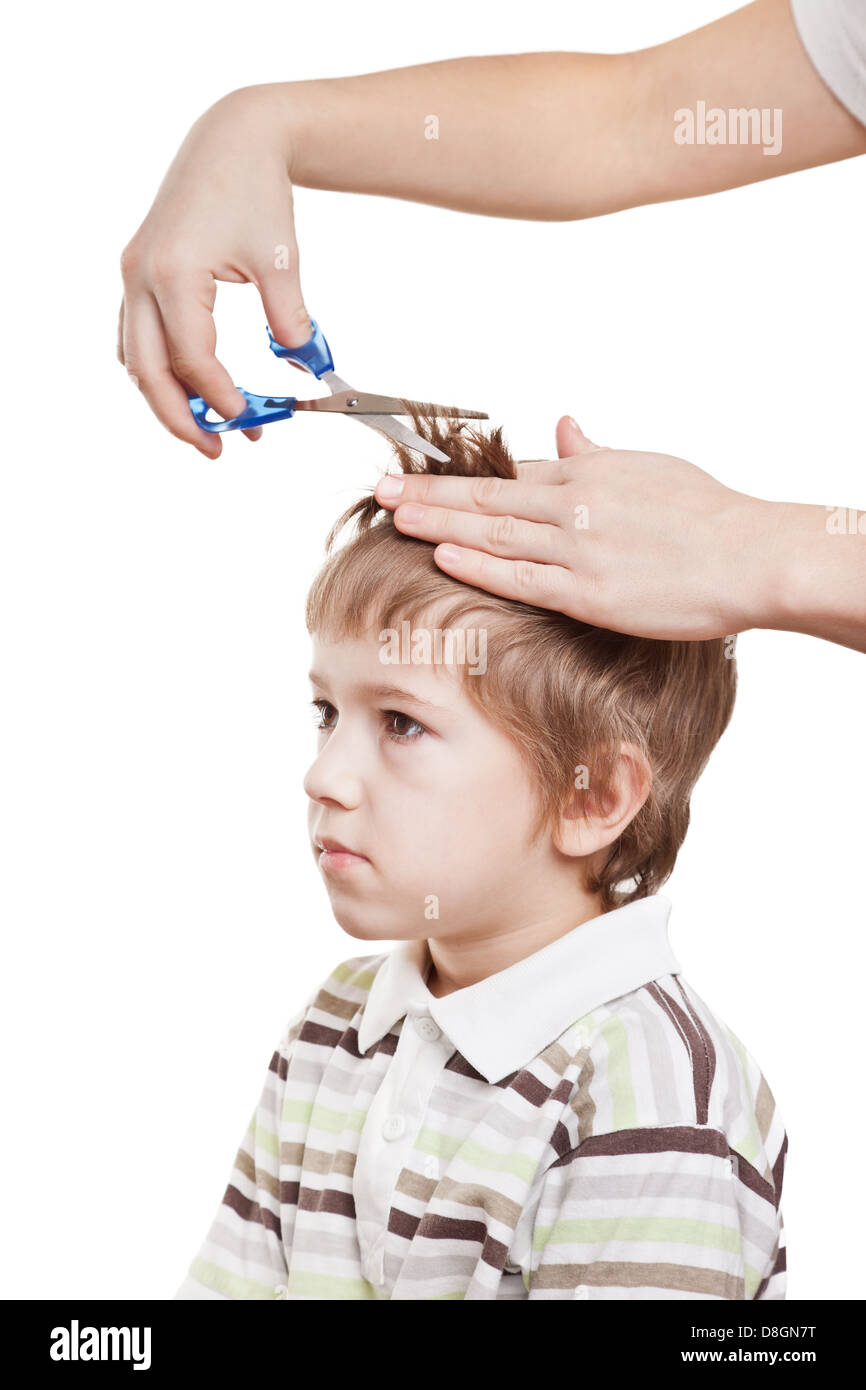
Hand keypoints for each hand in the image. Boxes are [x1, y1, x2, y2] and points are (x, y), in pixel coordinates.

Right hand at [117, 85, 311, 458]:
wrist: (234, 138)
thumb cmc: (256, 191)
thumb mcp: (281, 260)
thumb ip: (291, 319)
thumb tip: (303, 367)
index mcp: (173, 274)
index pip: (192, 359)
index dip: (220, 398)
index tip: (248, 423)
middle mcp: (141, 276)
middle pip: (149, 372)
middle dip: (181, 419)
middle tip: (215, 451)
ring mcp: (133, 275)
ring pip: (136, 359)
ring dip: (167, 399)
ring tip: (208, 428)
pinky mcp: (138, 273)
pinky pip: (136, 337)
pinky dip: (158, 369)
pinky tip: (192, 387)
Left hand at [374, 416, 780, 640]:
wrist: (750, 555)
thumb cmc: (709, 514)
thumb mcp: (650, 467)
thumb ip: (598, 452)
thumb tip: (565, 427)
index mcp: (588, 472)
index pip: (510, 470)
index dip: (459, 473)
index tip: (420, 471)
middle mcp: (574, 504)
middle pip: (487, 495)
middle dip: (428, 491)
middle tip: (382, 488)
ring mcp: (578, 548)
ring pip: (493, 532)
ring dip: (438, 523)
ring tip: (395, 516)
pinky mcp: (588, 592)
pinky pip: (520, 577)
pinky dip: (478, 564)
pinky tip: (442, 555)